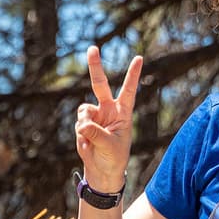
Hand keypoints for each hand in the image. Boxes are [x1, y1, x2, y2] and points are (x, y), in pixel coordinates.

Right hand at [75, 45, 141, 191]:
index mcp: (122, 112)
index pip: (128, 90)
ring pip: (84, 110)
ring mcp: (95, 115)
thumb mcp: (110, 146)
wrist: (102, 170)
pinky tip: (87, 144)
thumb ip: (96, 133)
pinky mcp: (83, 123)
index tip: (139, 57)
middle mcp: (108, 109)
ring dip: (85, 124)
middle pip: (100, 84)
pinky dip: (81, 134)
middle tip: (92, 48)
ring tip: (91, 139)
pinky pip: (78, 123)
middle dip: (95, 66)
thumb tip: (82, 123)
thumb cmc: (114, 157)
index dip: (132, 75)